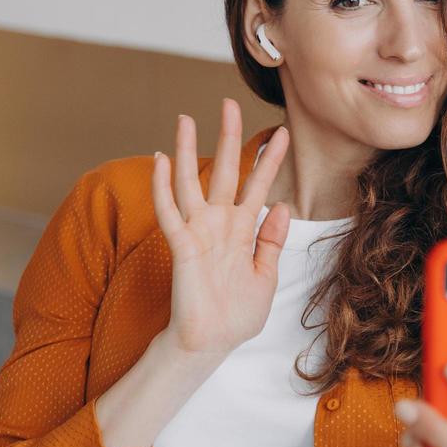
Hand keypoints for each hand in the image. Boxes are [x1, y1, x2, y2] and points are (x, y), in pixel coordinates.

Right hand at [152, 98, 290, 361]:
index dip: (271, 160)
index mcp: (242, 231)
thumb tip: (282, 205)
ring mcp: (198, 232)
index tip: (284, 133)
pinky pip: (170, 211)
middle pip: (225, 171)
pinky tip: (162, 160)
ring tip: (185, 119)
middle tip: (229, 103)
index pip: (259, 186)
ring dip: (188, 151)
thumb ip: (271, 241)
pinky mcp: (181, 246)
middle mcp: (219, 224)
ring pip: (191, 182)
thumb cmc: (235, 314)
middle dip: (228, 137)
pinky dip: (163, 186)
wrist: (212, 343)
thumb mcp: (266, 276)